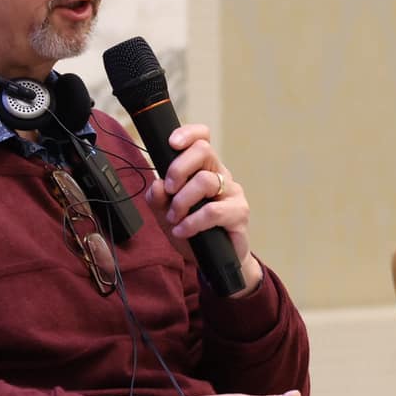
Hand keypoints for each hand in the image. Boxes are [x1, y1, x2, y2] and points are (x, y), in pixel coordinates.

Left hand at [142, 124, 261, 293]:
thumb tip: (156, 184)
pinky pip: (213, 211)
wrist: (216, 262)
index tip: (172, 143)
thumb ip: (158, 198)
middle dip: (178, 168)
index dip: (188, 133)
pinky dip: (192, 222)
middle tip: (169, 189)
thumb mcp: (166, 215)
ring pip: (205, 181)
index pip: (202, 138)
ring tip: (173, 218)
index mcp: (204, 168)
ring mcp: (232, 192)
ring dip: (182, 201)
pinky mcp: (239, 213)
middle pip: (203, 151)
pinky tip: (182, 230)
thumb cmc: (194, 232)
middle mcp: (220, 175)